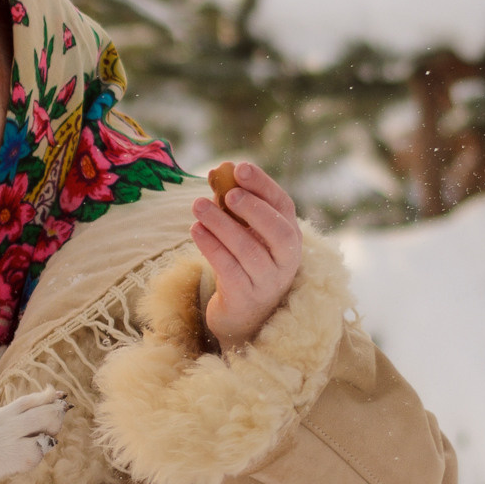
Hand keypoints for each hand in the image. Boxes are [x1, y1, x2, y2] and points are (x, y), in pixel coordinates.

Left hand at [191, 162, 302, 350]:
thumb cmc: (243, 264)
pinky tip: (195, 230)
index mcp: (289, 236)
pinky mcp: (245, 298)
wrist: (243, 316)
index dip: (263, 185)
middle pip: (276, 230)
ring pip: (248, 250)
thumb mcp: (244, 234)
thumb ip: (233, 206)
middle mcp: (286, 259)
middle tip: (227, 193)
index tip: (240, 167)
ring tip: (197, 206)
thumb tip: (216, 172)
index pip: (283, 205)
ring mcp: (268, 281)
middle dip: (252, 208)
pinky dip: (211, 247)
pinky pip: (229, 270)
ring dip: (221, 224)